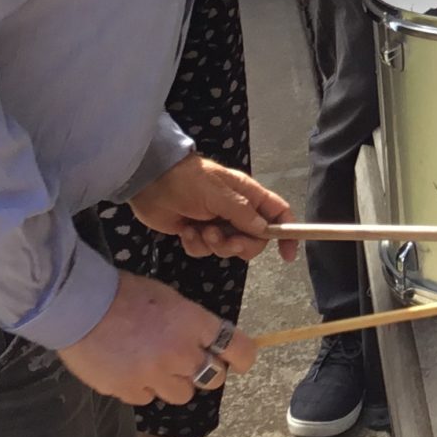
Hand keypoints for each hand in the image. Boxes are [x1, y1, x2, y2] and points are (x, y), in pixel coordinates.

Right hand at [58, 272, 260, 408]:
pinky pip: (148, 398)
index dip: (242, 359)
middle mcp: (182, 352)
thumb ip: (192, 324)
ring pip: (182, 394)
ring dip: (172, 382)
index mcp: (195, 323)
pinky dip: (141, 388)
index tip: (239, 362)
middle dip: (204, 371)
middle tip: (185, 361)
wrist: (80, 306)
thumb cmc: (127, 294)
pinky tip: (127, 368)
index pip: (239, 349)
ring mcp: (156, 375)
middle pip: (213, 378)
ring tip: (151, 364)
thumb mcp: (170, 299)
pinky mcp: (131, 391)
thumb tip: (206, 344)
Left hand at [129, 154, 297, 262]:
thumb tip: (264, 230)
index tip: (287, 255)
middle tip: (221, 239)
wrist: (149, 182)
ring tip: (199, 231)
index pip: (278, 213)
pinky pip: (205, 251)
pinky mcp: (197, 233)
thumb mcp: (217, 193)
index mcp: (247, 195)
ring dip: (213, 245)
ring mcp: (216, 223)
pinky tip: (184, 231)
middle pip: (254, 239)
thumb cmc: (187, 181)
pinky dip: (195, 245)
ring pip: (228, 248)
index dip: (287, 232)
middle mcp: (236, 211)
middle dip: (238, 244)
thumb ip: (242, 213)